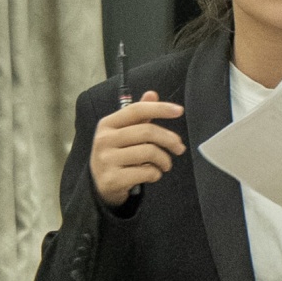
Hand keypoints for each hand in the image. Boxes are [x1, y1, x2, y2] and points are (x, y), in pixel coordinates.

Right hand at [90, 90, 185, 206]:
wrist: (101, 186)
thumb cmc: (117, 155)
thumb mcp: (124, 132)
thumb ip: (139, 114)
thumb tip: (152, 94)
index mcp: (107, 124)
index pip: (136, 110)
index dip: (160, 108)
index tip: (179, 111)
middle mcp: (104, 140)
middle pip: (147, 131)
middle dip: (169, 139)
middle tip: (180, 148)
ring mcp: (106, 160)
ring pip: (149, 152)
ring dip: (164, 160)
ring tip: (165, 164)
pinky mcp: (113, 179)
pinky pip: (146, 172)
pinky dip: (155, 173)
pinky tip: (153, 174)